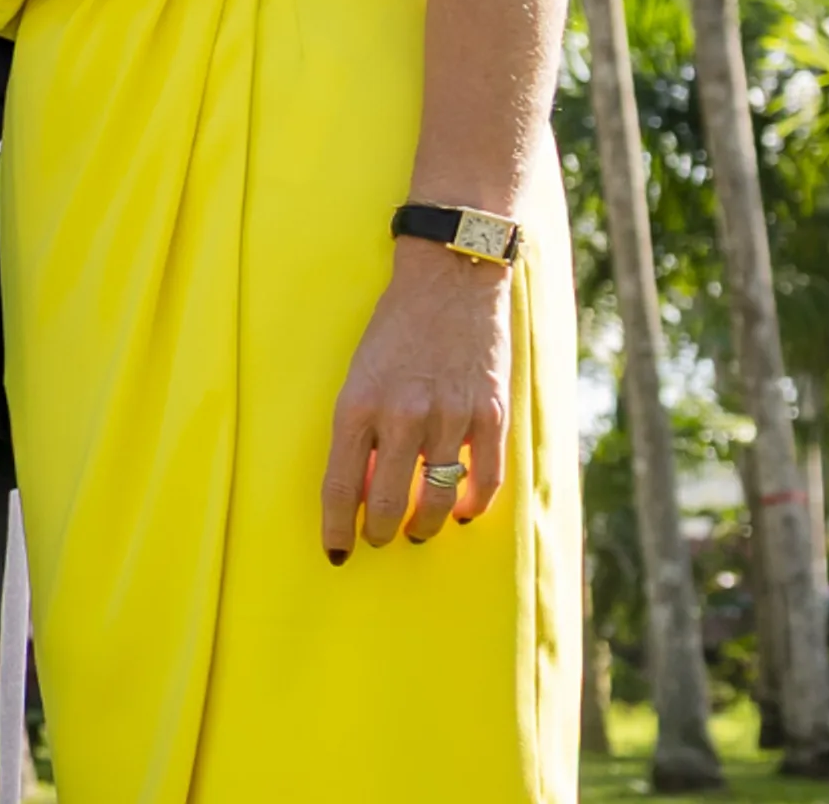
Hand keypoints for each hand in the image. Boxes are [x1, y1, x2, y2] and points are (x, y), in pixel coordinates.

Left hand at [319, 241, 511, 558]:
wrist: (449, 277)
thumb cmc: (395, 327)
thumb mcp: (359, 373)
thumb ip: (360, 428)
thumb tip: (363, 488)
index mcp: (358, 403)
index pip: (342, 486)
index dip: (338, 527)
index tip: (338, 551)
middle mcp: (402, 414)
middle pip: (389, 502)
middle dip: (382, 532)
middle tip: (380, 539)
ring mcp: (450, 416)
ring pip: (436, 499)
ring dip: (425, 525)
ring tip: (418, 530)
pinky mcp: (490, 413)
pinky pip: (484, 480)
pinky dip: (472, 505)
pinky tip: (460, 512)